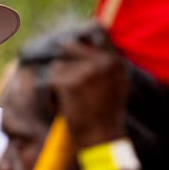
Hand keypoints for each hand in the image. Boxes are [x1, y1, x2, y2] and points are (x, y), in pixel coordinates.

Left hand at [46, 23, 127, 148]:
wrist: (101, 138)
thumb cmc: (107, 115)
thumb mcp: (116, 85)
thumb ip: (106, 64)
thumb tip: (90, 42)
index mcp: (115, 62)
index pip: (97, 31)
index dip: (82, 34)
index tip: (73, 39)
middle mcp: (102, 63)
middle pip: (69, 45)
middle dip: (62, 59)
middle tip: (63, 77)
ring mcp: (85, 71)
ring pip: (58, 64)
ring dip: (58, 79)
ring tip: (69, 98)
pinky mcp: (70, 82)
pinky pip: (52, 78)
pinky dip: (52, 91)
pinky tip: (63, 104)